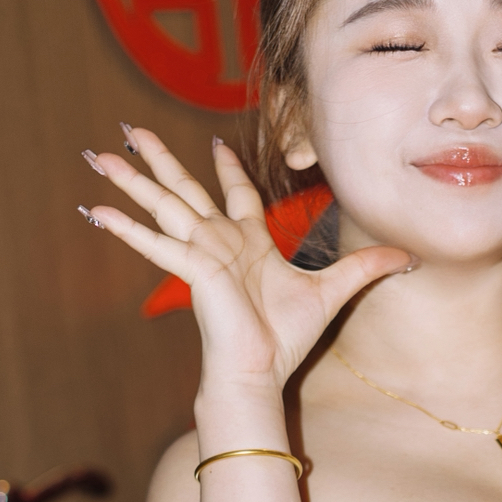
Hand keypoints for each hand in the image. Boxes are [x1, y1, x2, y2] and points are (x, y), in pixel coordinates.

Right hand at [81, 129, 410, 401]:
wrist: (260, 370)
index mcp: (248, 244)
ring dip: (130, 180)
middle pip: (185, 188)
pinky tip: (94, 210)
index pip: (234, 196)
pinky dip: (124, 228)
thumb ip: (366, 267)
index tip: (214, 144)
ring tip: (97, 154)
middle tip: (131, 130)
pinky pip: (152, 243)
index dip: (226, 168)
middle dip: (158, 159)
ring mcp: (199, 253)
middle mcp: (218, 243)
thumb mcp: (334, 290)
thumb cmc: (287, 339)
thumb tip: (408, 256)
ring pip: (161, 204)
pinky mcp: (189, 269)